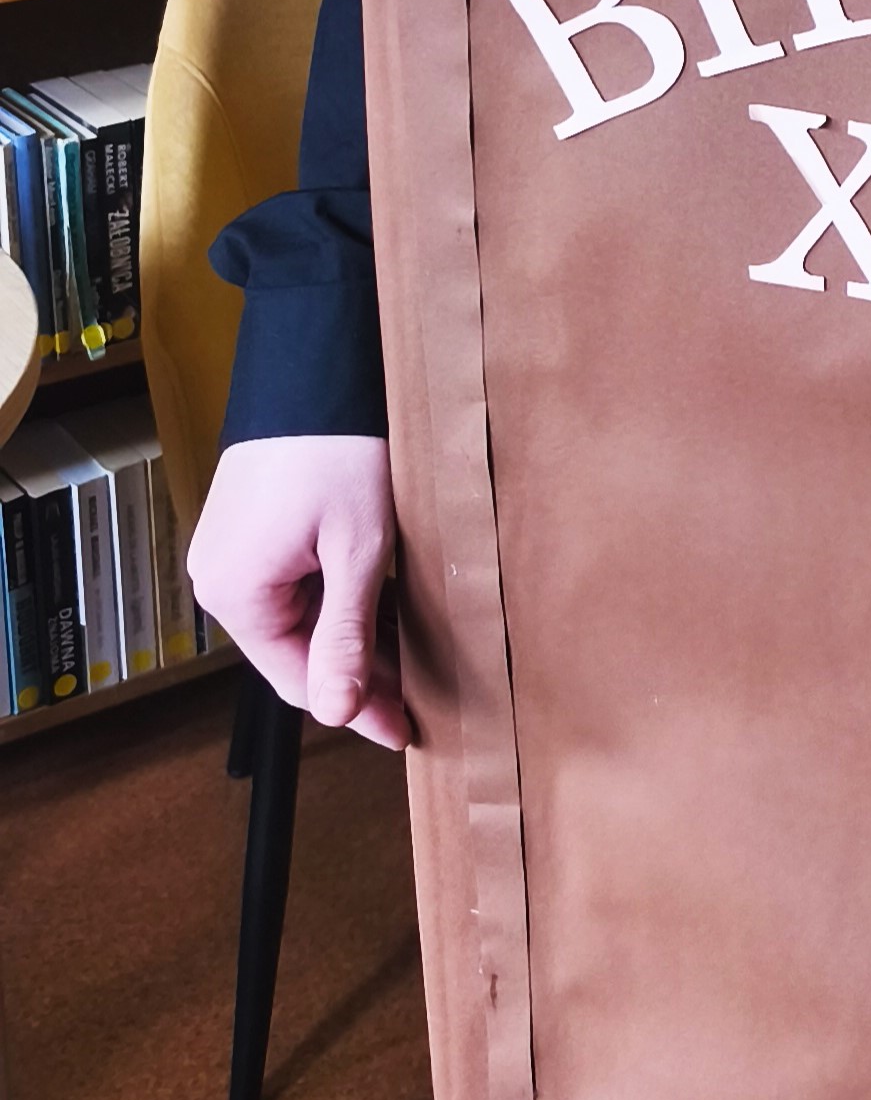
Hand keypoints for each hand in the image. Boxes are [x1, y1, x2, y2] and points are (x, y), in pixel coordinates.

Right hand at [186, 436, 409, 750]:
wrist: (320, 372)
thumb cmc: (338, 451)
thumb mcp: (357, 552)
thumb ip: (345, 636)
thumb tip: (338, 713)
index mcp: (234, 594)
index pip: (299, 680)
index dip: (357, 706)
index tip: (404, 727)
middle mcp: (220, 578)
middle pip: (298, 650)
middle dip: (360, 670)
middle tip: (420, 693)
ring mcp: (233, 553)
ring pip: (301, 618)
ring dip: (354, 634)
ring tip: (413, 652)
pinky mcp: (251, 531)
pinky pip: (296, 586)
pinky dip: (338, 599)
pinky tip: (386, 606)